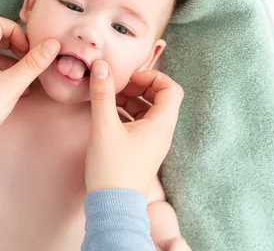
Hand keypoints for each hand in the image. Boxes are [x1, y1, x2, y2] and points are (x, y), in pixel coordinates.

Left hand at [0, 16, 59, 135]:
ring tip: (25, 77)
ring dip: (12, 61)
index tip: (26, 50)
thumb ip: (33, 63)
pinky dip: (4, 73)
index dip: (16, 31)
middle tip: (27, 60)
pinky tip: (16, 90)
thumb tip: (52, 43)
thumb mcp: (12, 85)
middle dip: (15, 45)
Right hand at [85, 61, 183, 195]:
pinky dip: (125, 113)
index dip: (152, 77)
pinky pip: (139, 123)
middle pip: (160, 98)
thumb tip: (102, 67)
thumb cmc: (112, 169)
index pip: (172, 89)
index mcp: (161, 125)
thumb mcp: (104, 127)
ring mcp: (152, 142)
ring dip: (130, 100)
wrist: (113, 206)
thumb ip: (102, 94)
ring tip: (107, 98)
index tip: (130, 78)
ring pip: (148, 111)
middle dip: (138, 87)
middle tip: (116, 85)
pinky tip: (106, 114)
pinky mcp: (141, 150)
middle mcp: (161, 132)